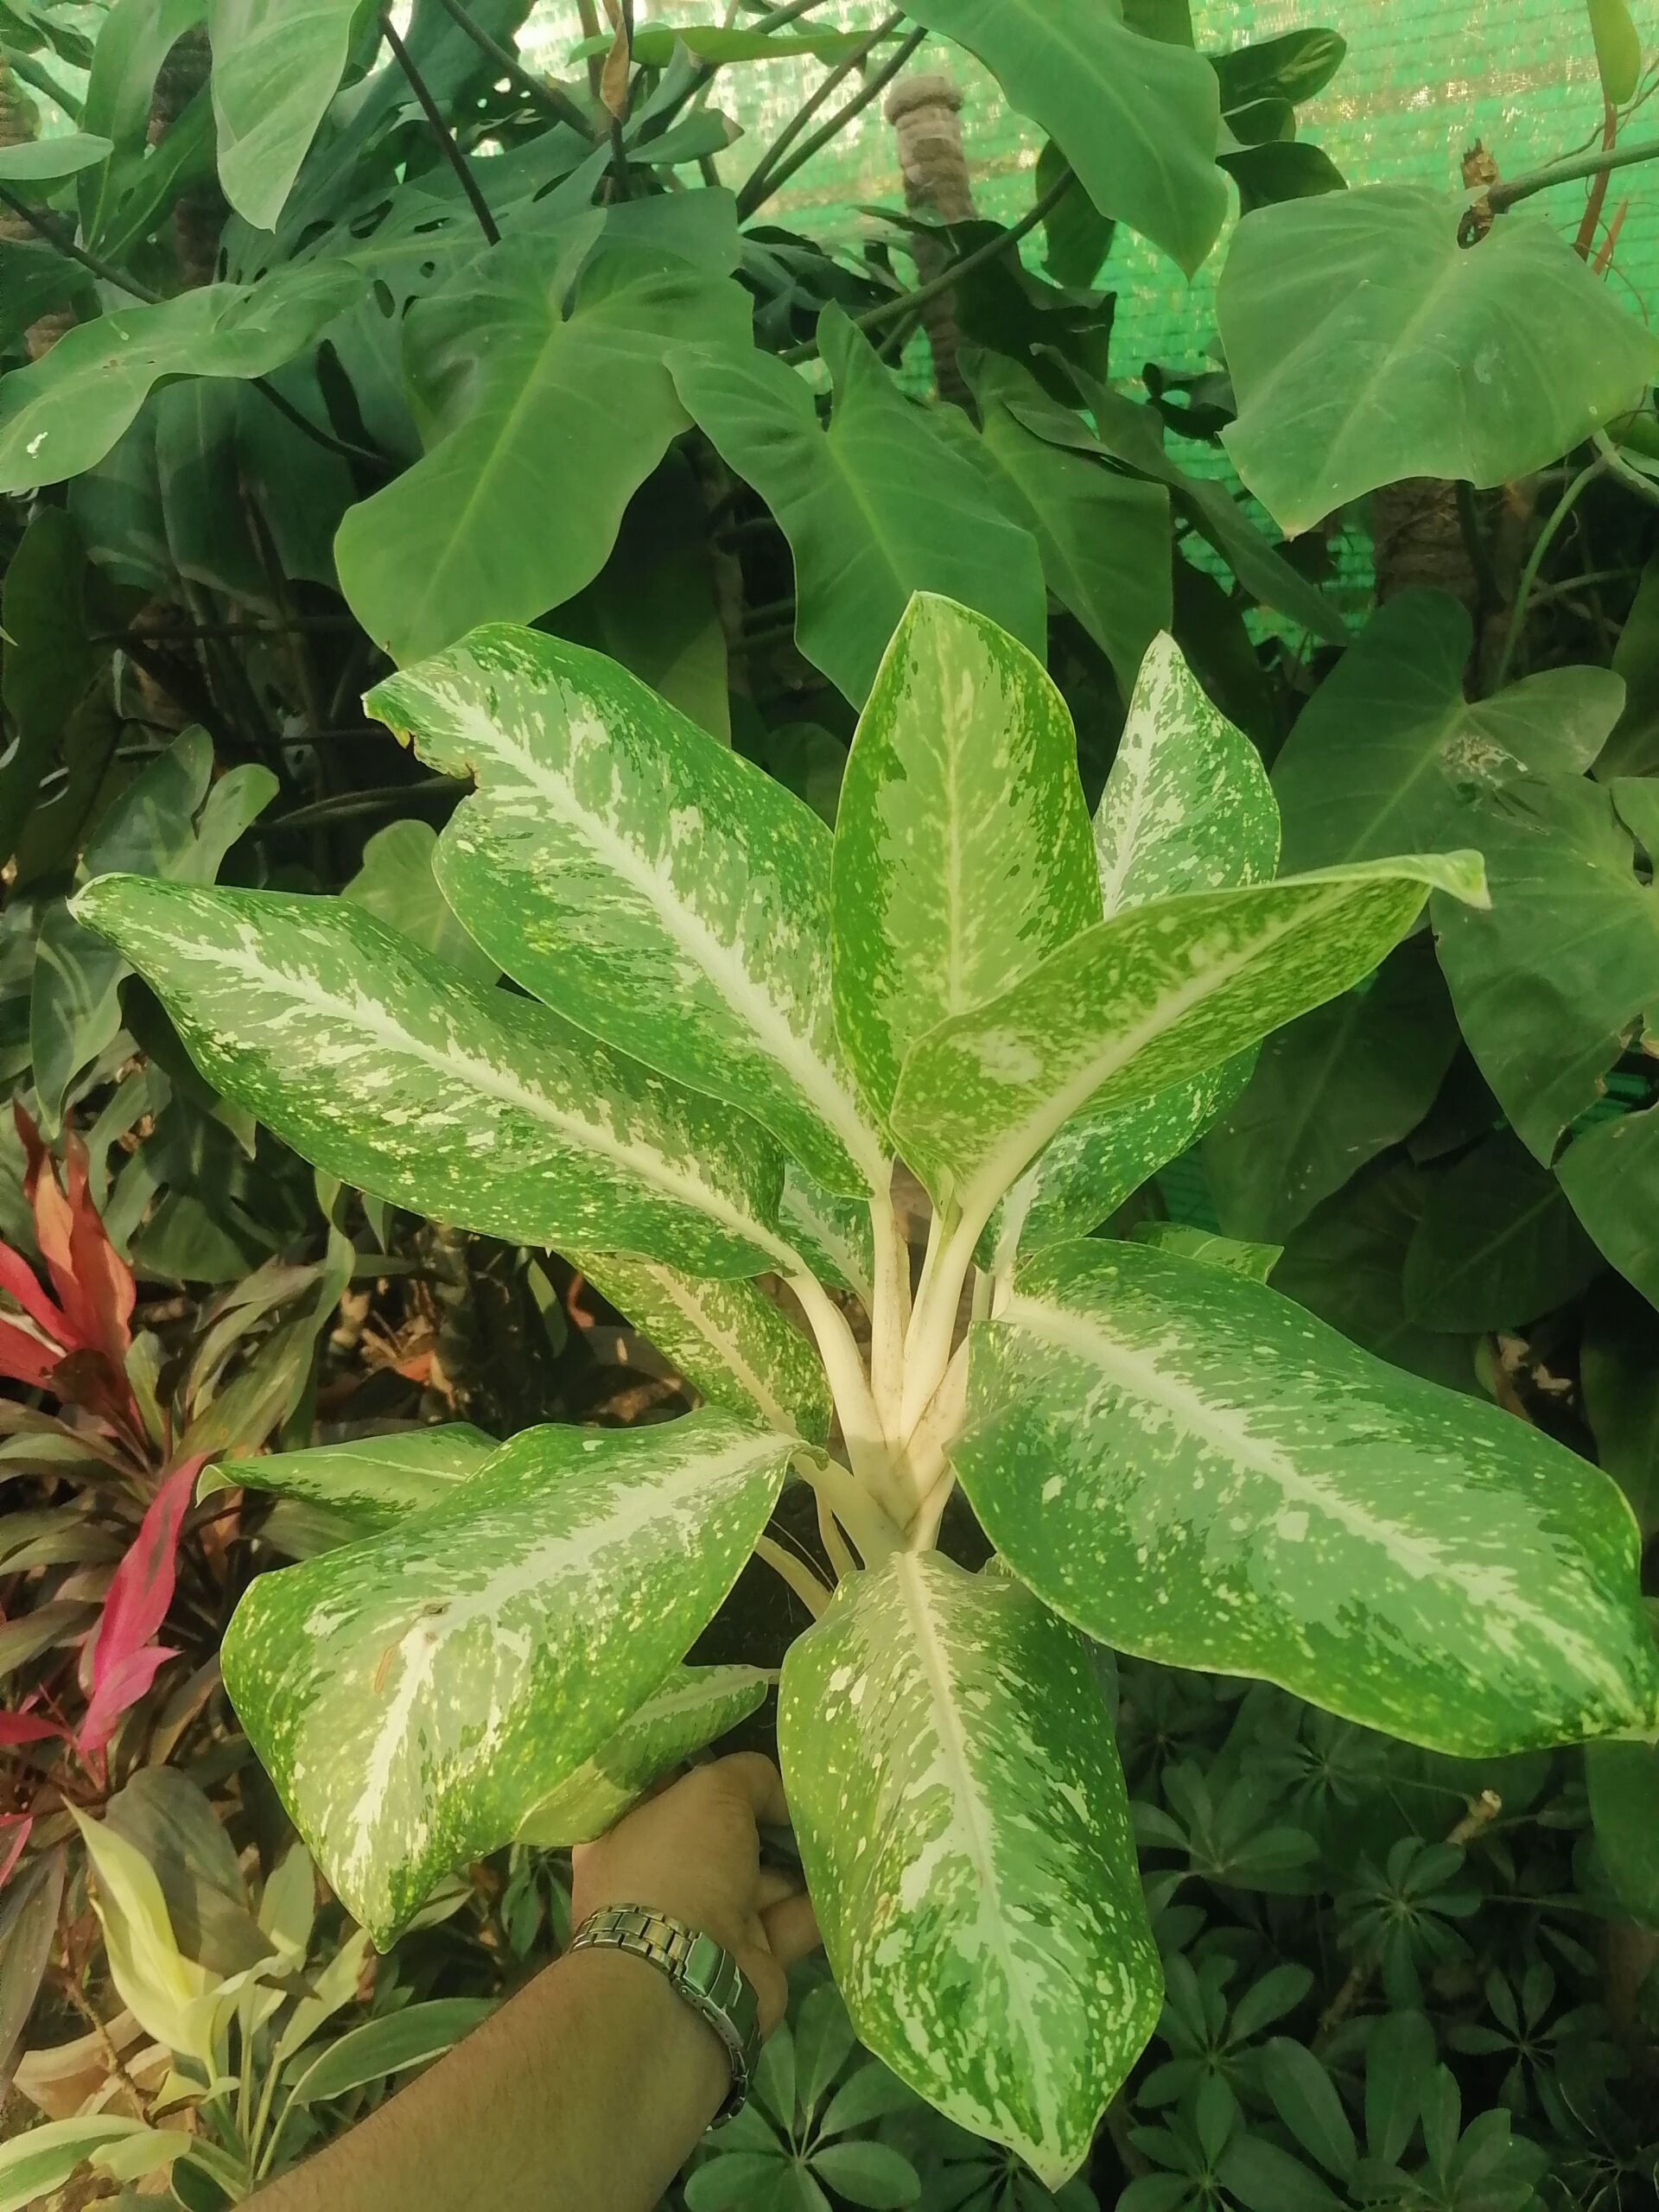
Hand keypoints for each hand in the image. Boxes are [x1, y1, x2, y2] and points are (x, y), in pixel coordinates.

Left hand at [571, 1754, 819, 2034]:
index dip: (705, 1765)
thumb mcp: (713, 1790)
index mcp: (624, 1833)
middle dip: (762, 1811)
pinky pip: (791, 1918)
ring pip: (761, 1876)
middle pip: (719, 1832)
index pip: (666, 1789)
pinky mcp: (748, 1958)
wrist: (684, 1982)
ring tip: (845, 1819)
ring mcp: (704, 1921)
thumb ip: (749, 1775)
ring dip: (801, 1855)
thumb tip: (777, 1791)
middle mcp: (660, 1876)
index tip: (748, 1744)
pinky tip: (857, 1867)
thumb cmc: (680, 1864)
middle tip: (811, 1781)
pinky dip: (821, 1900)